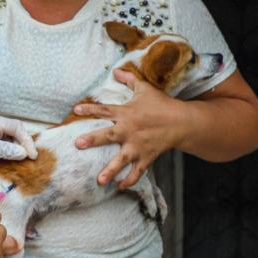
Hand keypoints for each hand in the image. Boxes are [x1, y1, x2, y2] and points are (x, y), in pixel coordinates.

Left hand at [0, 112, 37, 170]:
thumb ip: (6, 149)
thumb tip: (23, 153)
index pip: (17, 127)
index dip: (26, 141)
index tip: (32, 155)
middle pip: (14, 132)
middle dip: (23, 144)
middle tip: (30, 158)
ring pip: (7, 139)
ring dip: (16, 149)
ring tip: (23, 160)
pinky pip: (0, 146)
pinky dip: (7, 153)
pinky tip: (10, 161)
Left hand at [73, 69, 186, 188]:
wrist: (182, 122)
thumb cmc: (162, 104)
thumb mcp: (144, 88)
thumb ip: (128, 79)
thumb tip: (115, 70)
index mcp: (126, 113)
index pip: (104, 110)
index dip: (89, 109)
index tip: (75, 110)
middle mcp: (129, 131)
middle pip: (108, 136)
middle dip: (93, 140)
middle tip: (78, 144)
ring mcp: (138, 146)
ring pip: (121, 159)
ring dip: (110, 170)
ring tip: (99, 181)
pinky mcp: (146, 157)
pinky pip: (137, 171)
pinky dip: (130, 180)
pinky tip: (120, 187)